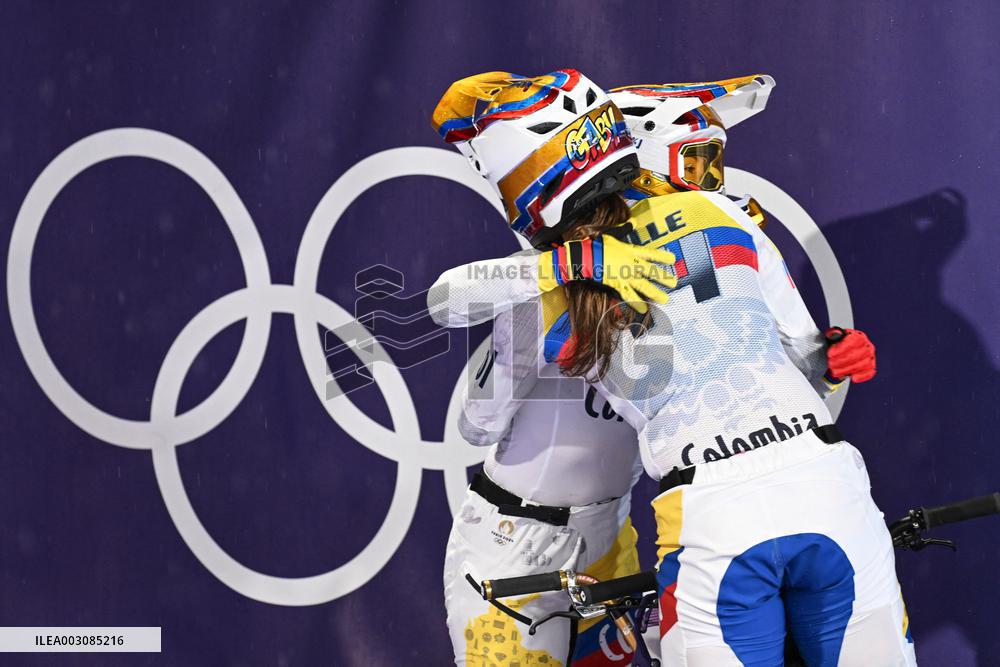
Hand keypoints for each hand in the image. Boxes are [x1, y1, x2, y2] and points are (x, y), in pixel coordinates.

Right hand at [537, 225, 676, 313]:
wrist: (586, 257)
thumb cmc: (597, 245)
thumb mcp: (613, 234)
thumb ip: (625, 229)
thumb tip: (633, 221)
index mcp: (631, 250)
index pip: (651, 253)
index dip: (663, 256)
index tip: (673, 259)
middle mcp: (632, 264)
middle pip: (651, 272)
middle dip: (663, 277)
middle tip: (674, 283)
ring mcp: (626, 275)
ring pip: (644, 286)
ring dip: (655, 293)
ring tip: (665, 299)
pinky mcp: (618, 284)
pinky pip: (629, 295)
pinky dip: (636, 303)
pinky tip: (643, 309)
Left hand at [825, 327, 876, 382]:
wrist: (845, 352)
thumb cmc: (839, 343)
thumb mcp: (833, 336)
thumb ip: (833, 334)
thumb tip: (834, 333)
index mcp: (859, 336)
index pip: (852, 342)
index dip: (840, 349)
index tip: (830, 354)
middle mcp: (867, 346)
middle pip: (857, 355)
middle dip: (841, 361)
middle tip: (830, 364)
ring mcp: (870, 357)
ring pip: (862, 365)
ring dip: (847, 370)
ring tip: (834, 372)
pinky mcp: (871, 366)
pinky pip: (869, 372)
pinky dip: (862, 376)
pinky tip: (853, 378)